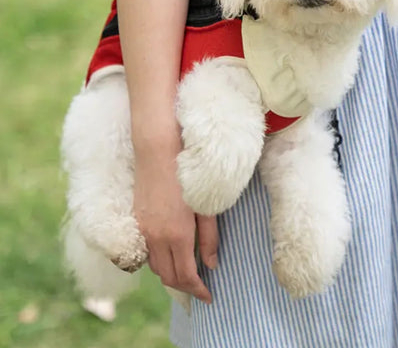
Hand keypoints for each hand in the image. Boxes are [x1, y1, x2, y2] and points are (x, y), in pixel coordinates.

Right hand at [133, 138, 217, 303]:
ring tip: (188, 270)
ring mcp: (144, 229)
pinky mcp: (137, 220)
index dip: (197, 290)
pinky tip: (171, 252)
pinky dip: (159, 259)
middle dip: (184, 287)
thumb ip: (209, 237)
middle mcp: (156, 237)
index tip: (209, 296)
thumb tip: (211, 264)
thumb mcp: (206, 206)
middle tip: (200, 288)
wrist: (157, 150)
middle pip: (168, 277)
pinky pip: (147, 251)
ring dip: (170, 273)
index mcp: (177, 235)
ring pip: (155, 266)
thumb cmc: (187, 174)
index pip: (185, 276)